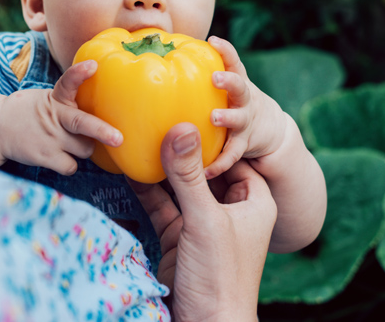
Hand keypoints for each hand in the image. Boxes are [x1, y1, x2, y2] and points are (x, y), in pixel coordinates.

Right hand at [0, 60, 121, 174]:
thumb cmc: (33, 112)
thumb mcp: (49, 99)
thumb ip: (71, 103)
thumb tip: (106, 110)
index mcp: (56, 99)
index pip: (67, 81)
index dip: (80, 73)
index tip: (93, 65)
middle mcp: (55, 117)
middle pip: (81, 123)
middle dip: (101, 131)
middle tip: (119, 138)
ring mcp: (50, 138)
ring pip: (85, 149)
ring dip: (85, 148)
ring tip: (72, 142)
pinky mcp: (44, 157)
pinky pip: (71, 166)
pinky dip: (71, 164)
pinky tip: (62, 157)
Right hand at [130, 123, 275, 321]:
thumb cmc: (221, 277)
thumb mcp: (205, 220)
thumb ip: (189, 175)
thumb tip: (181, 127)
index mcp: (253, 201)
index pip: (236, 156)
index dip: (217, 135)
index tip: (195, 108)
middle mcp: (230, 210)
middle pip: (205, 169)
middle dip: (184, 148)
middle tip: (161, 115)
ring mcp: (203, 224)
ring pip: (181, 187)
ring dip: (162, 167)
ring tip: (142, 136)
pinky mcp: (179, 238)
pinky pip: (163, 206)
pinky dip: (147, 190)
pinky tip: (131, 169)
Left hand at [205, 36, 287, 178]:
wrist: (268, 128)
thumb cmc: (232, 101)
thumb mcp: (224, 87)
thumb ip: (201, 77)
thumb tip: (160, 59)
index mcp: (236, 82)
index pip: (233, 61)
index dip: (225, 50)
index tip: (213, 40)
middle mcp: (243, 99)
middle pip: (239, 86)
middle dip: (228, 81)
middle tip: (215, 77)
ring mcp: (246, 121)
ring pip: (238, 119)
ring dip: (227, 117)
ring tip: (214, 117)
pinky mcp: (245, 144)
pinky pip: (232, 155)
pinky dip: (220, 163)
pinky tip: (206, 171)